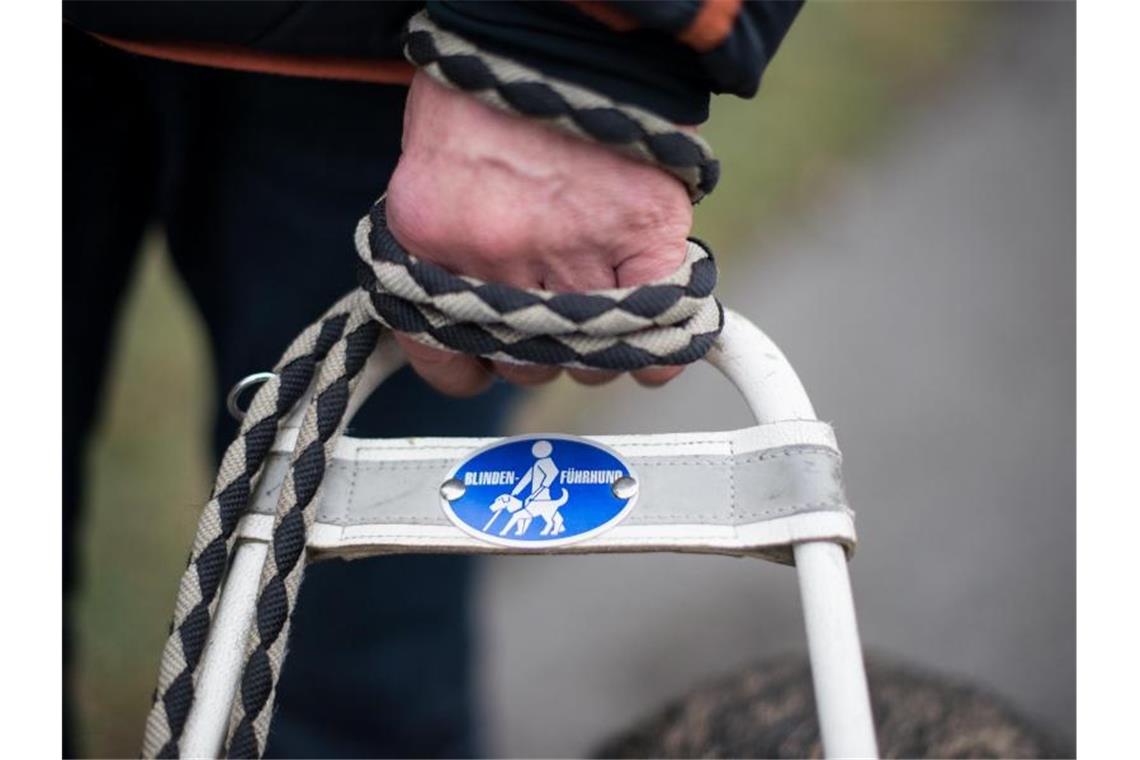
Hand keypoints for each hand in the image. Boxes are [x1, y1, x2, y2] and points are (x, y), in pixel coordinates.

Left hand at [385, 72, 693, 396]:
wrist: (554, 18)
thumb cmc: (489, 84)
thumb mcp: (436, 162)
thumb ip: (450, 239)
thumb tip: (475, 305)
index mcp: (430, 234)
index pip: (446, 356)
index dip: (470, 363)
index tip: (483, 357)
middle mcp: (494, 253)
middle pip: (524, 363)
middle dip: (537, 349)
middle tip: (550, 310)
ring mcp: (571, 245)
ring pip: (589, 356)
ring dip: (598, 346)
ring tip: (602, 307)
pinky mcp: (641, 227)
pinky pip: (660, 322)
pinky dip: (663, 345)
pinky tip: (658, 344)